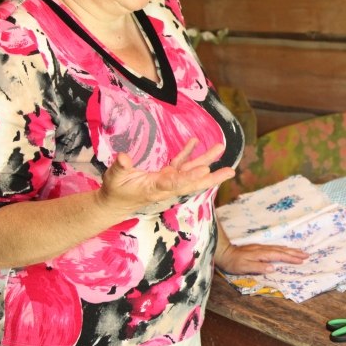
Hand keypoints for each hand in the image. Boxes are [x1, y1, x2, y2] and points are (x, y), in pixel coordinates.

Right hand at [96, 138, 234, 215]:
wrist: (115, 203)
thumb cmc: (115, 191)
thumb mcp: (114, 179)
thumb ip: (120, 168)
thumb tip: (123, 157)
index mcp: (156, 188)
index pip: (176, 183)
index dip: (190, 177)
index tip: (205, 169)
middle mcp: (166, 186)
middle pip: (193, 182)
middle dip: (212, 177)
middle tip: (231, 171)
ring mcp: (167, 180)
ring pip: (190, 170)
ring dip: (205, 159)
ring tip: (220, 148)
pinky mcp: (165, 175)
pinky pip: (180, 163)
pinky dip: (188, 153)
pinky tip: (195, 141)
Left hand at [214, 243, 308, 274]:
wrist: (224, 252)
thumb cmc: (233, 262)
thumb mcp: (244, 267)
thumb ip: (258, 267)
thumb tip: (273, 268)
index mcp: (261, 254)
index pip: (279, 255)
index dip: (290, 258)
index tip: (301, 260)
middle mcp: (263, 249)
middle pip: (282, 250)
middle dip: (294, 253)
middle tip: (306, 255)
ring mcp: (261, 248)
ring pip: (279, 248)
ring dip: (290, 250)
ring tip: (300, 252)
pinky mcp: (258, 248)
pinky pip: (275, 248)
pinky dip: (283, 249)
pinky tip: (285, 249)